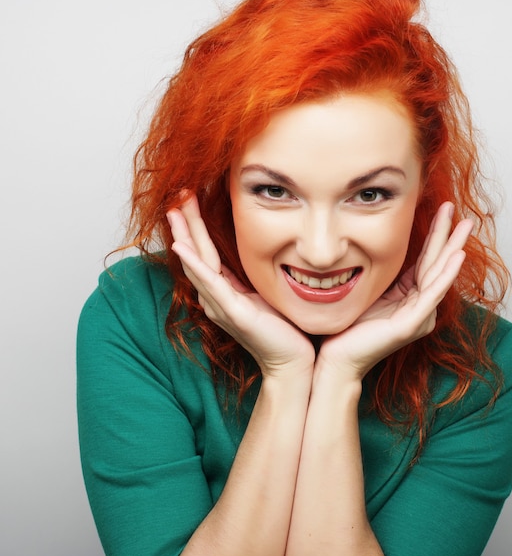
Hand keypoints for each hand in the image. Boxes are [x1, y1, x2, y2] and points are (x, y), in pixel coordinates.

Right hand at [167, 193, 314, 376]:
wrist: (293, 362)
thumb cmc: (284, 330)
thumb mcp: (266, 294)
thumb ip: (254, 276)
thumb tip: (264, 250)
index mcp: (225, 292)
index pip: (205, 252)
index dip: (196, 225)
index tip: (189, 197)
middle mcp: (216, 298)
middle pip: (196, 253)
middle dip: (186, 222)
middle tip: (178, 193)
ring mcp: (221, 306)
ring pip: (198, 264)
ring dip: (185, 236)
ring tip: (175, 211)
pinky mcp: (233, 314)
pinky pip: (210, 284)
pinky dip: (195, 265)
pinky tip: (182, 248)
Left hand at [317, 203, 472, 379]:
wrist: (336, 359)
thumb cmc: (348, 329)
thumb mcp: (368, 292)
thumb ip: (381, 274)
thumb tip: (375, 245)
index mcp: (409, 298)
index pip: (427, 261)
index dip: (436, 236)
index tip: (444, 210)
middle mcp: (419, 307)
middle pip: (438, 264)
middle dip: (450, 236)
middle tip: (464, 213)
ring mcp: (418, 316)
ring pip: (439, 275)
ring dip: (454, 248)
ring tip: (466, 226)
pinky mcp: (411, 324)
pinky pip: (432, 294)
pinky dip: (445, 274)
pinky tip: (457, 256)